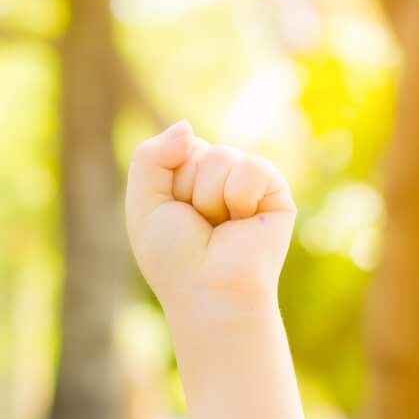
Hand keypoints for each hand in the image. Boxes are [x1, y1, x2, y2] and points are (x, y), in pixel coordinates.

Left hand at [125, 122, 295, 320]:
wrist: (208, 292)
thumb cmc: (175, 259)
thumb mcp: (143, 203)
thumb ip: (150, 155)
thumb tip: (187, 126)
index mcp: (192, 180)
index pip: (180, 146)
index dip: (171, 181)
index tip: (176, 217)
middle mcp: (222, 180)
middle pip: (201, 149)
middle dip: (190, 187)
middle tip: (200, 226)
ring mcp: (249, 186)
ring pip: (223, 156)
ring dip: (210, 197)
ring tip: (220, 228)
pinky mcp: (276, 193)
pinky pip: (252, 167)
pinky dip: (239, 197)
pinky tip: (243, 223)